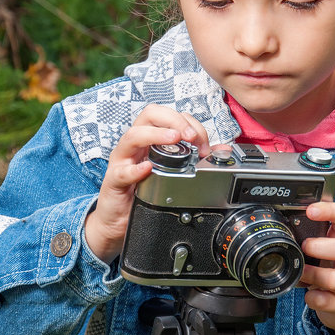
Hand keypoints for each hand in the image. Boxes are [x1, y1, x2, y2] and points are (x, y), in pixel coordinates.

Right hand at [85, 105, 211, 263]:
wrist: (120, 219)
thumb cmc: (144, 190)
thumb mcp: (172, 171)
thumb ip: (195, 158)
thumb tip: (220, 150)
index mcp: (150, 138)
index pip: (168, 115)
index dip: (188, 123)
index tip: (202, 142)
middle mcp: (135, 144)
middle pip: (149, 115)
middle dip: (174, 120)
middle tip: (191, 136)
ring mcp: (123, 160)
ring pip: (133, 136)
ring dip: (156, 134)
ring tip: (174, 139)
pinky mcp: (114, 180)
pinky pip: (122, 171)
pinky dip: (135, 169)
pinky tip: (147, 169)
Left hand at [301, 202, 334, 334]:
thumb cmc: (332, 270)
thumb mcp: (325, 252)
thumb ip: (310, 240)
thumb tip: (284, 231)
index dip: (330, 210)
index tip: (310, 210)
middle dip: (321, 247)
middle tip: (304, 248)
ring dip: (314, 275)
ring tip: (301, 273)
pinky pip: (331, 302)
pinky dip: (315, 299)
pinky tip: (309, 295)